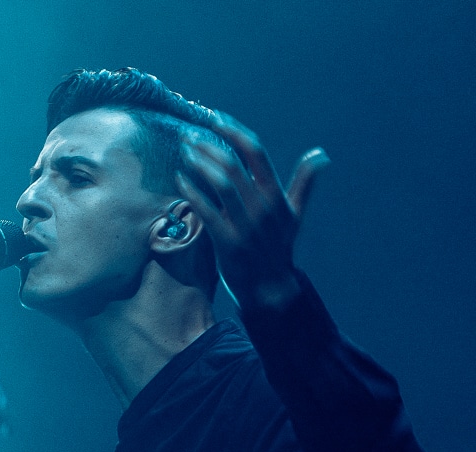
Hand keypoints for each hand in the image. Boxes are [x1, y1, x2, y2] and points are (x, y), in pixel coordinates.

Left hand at [175, 111, 329, 309]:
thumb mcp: (295, 213)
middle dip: (208, 144)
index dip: (234, 131)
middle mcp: (262, 205)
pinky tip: (179, 180)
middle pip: (233, 164)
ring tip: (184, 151)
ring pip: (221, 183)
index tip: (215, 116)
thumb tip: (320, 155)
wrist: (269, 286)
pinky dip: (192, 193)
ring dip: (199, 163)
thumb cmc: (279, 247)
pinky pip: (207, 210)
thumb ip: (304, 183)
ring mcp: (245, 223)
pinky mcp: (227, 240)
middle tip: (189, 134)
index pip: (256, 151)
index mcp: (276, 194)